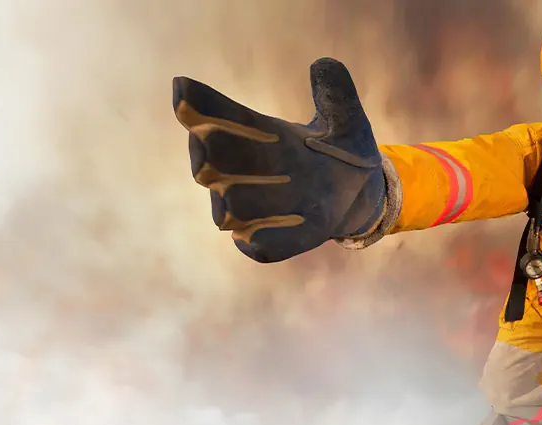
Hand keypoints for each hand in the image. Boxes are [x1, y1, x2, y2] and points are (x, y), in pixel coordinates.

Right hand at [172, 58, 385, 262]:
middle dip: (211, 148)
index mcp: (260, 135)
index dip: (199, 104)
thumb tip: (325, 65)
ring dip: (244, 194)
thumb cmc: (341, 151)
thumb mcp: (346, 119)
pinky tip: (294, 221)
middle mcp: (248, 171)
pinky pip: (257, 244)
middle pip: (210, 160)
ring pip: (230, 204)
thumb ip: (336, 93)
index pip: (219, 117)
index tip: (182, 88)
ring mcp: (256, 210)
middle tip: (210, 138)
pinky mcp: (270, 243)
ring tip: (282, 185)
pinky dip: (267, 235)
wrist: (359, 196)